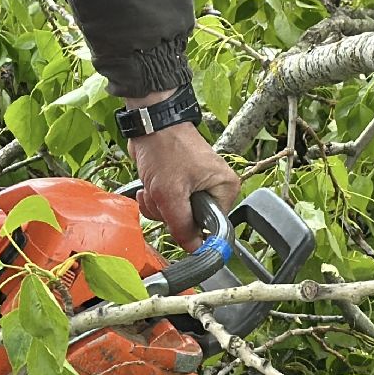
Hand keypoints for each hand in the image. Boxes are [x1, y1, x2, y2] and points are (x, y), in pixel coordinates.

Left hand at [128, 119, 240, 248]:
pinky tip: (149, 186)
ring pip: (176, 216)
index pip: (213, 227)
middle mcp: (215, 188)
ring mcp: (197, 186)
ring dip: (158, 207)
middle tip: (162, 196)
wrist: (149, 124)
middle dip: (169, 214)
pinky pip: (167, 205)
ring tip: (153, 188)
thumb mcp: (171, 194)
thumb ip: (183, 226)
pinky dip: (155, 199)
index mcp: (225, 189)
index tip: (177, 224)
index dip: (192, 230)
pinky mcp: (180, 184)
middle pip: (192, 223)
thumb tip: (195, 250)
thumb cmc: (166, 149)